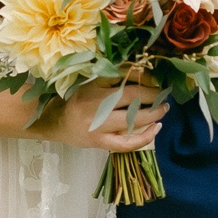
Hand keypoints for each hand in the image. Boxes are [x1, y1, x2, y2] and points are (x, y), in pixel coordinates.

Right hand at [51, 79, 167, 154]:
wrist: (53, 122)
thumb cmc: (73, 100)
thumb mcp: (88, 82)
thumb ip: (110, 79)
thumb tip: (141, 74)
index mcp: (93, 84)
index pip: (124, 75)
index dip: (144, 76)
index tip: (155, 78)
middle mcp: (96, 103)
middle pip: (132, 95)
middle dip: (153, 94)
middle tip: (165, 93)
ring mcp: (98, 125)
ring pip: (133, 118)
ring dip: (154, 113)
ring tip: (164, 108)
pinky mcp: (99, 142)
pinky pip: (126, 143)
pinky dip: (144, 137)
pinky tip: (157, 128)